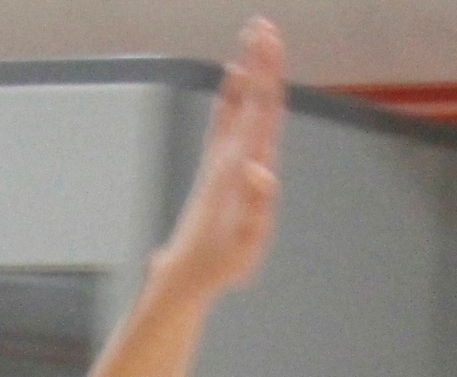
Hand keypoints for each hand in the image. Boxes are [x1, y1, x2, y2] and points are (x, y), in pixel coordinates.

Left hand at [156, 18, 284, 299]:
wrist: (186, 272)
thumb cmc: (221, 262)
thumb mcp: (247, 242)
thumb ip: (257, 206)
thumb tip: (262, 168)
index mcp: (240, 168)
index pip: (258, 113)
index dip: (265, 76)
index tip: (269, 42)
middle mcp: (229, 156)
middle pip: (249, 100)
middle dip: (259, 63)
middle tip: (264, 24)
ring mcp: (221, 159)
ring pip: (238, 104)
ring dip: (248, 69)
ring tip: (254, 37)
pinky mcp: (216, 166)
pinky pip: (227, 120)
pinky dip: (233, 94)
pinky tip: (235, 75)